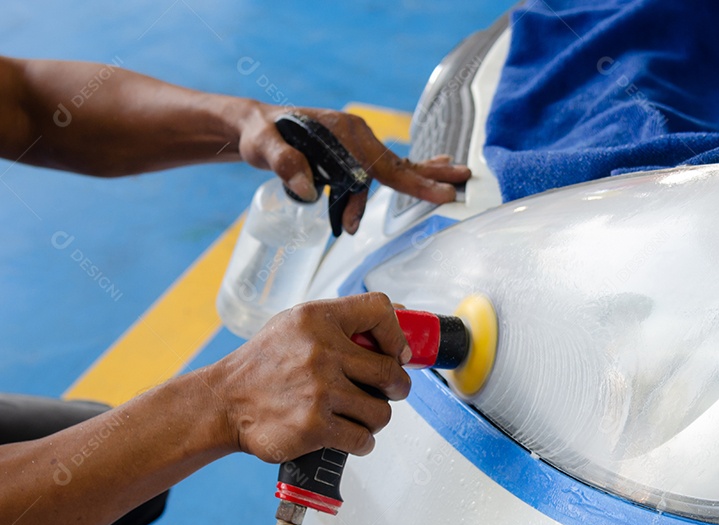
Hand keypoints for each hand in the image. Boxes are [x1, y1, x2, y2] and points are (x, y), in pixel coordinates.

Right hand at [208, 292, 411, 461]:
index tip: (396, 353)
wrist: (223, 403)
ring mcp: (319, 392)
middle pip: (391, 372)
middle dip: (396, 387)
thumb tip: (403, 315)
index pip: (379, 310)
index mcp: (317, 319)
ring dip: (374, 418)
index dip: (397, 335)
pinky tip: (347, 435)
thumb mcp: (295, 324)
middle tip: (386, 392)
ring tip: (357, 415)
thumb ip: (343, 320)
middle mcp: (320, 352)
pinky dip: (362, 442)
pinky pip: (363, 439)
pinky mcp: (315, 427)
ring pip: (381, 411)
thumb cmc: (263, 364)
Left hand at [237, 104, 470, 233]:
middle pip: (397, 164)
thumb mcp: (263, 147)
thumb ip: (284, 163)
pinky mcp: (352, 152)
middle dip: (428, 179)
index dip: (412, 184)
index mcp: (344, 132)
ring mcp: (357, 143)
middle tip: (458, 188)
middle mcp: (357, 135)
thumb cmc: (260, 134)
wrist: (254, 125)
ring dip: (411, 185)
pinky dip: (404, 175)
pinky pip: (383, 168)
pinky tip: (427, 175)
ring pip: (391, 170)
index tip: (439, 195)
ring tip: (419, 198)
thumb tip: (308, 190)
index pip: (382, 165)